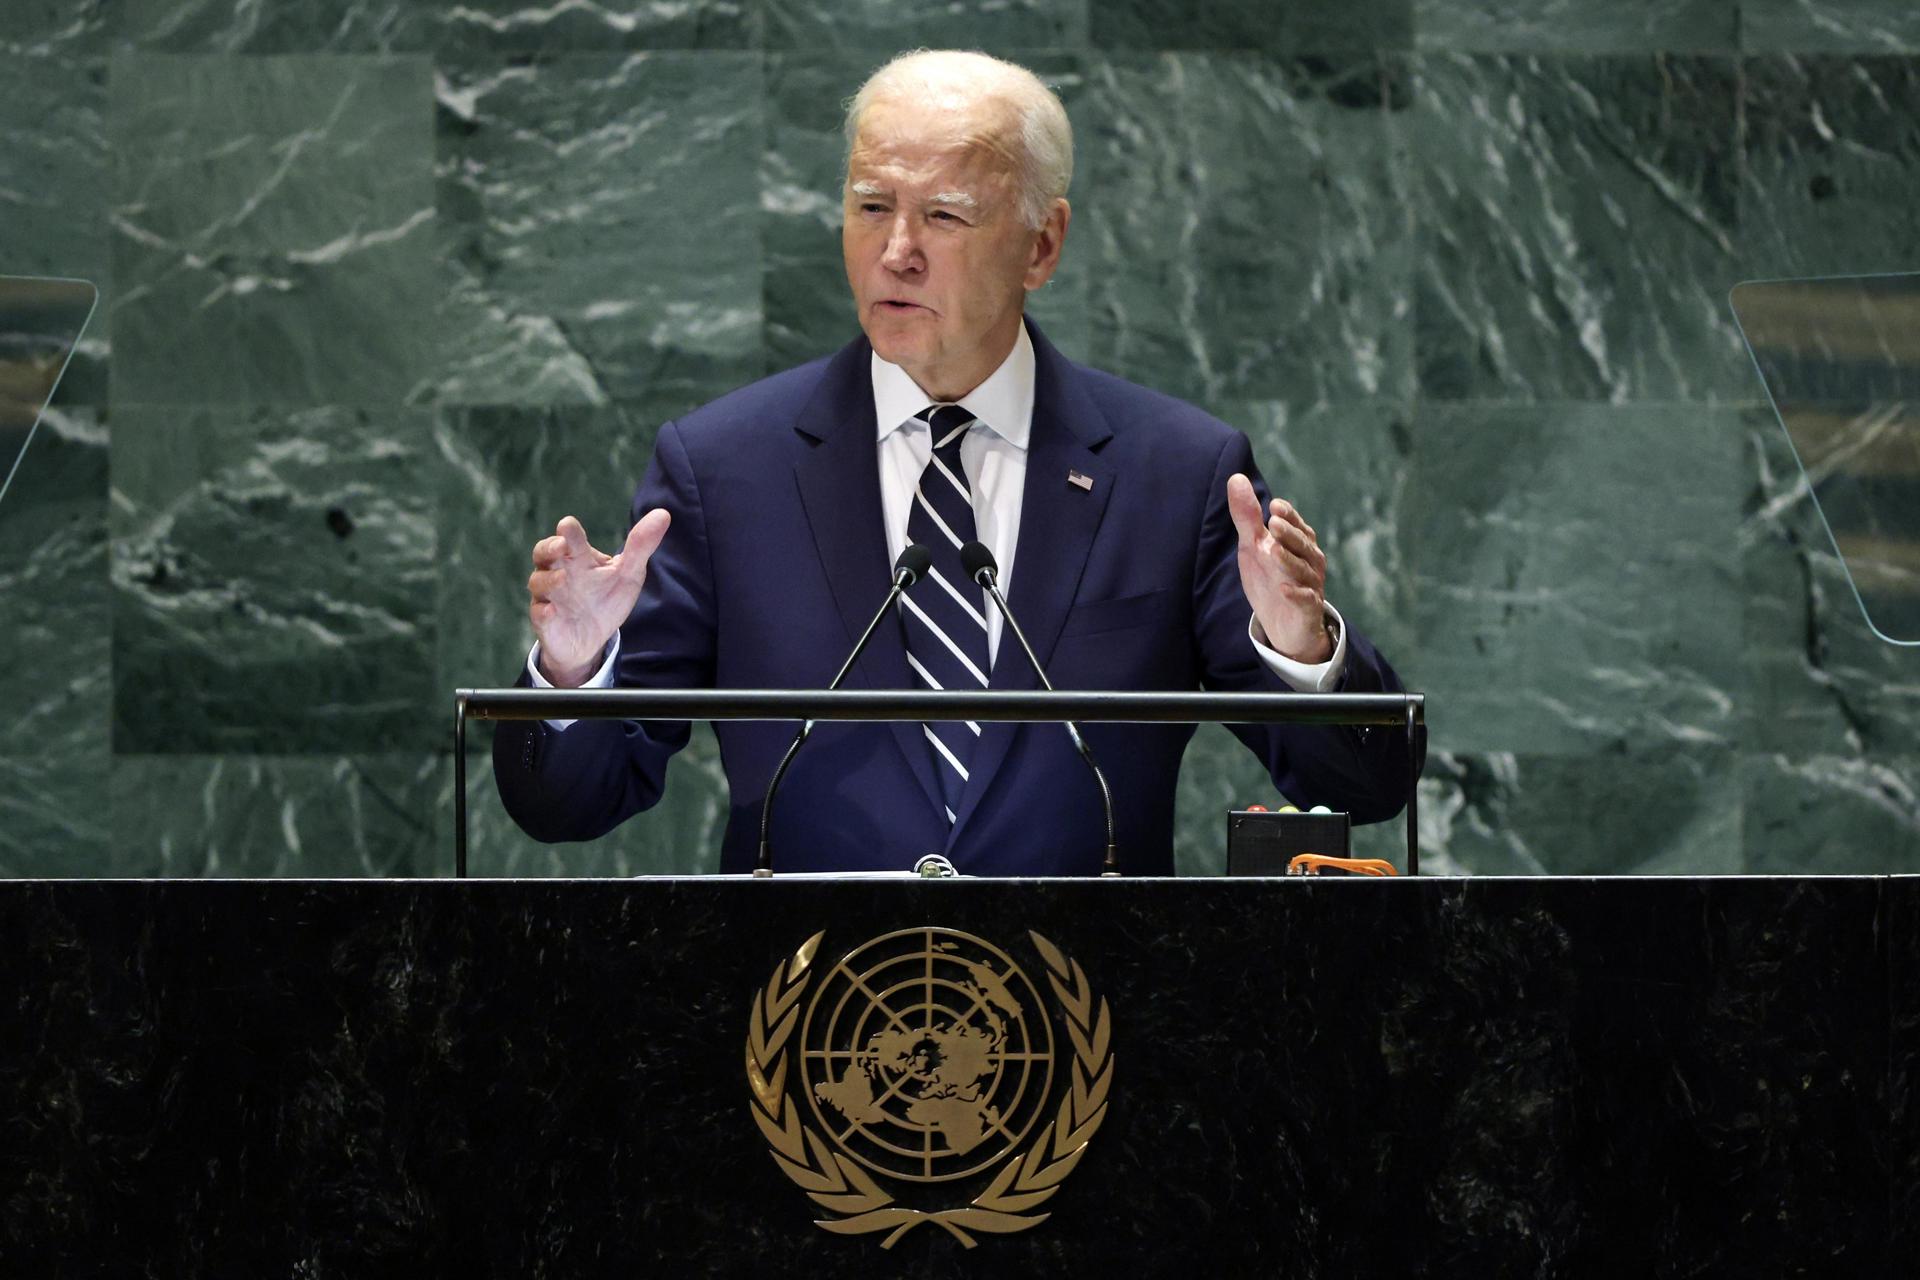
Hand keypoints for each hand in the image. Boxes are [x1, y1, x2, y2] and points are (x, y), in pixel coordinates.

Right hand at [527, 510, 670, 686]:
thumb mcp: (628, 573)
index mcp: (578, 557)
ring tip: (564, 580)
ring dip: (549, 580)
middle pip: (543, 553)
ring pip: (538, 582)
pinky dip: (543, 612)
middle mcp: (558, 572)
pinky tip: (551, 612)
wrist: (591, 638)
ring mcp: (549, 596)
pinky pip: (538, 614)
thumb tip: (664, 513)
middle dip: (548, 548)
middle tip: (560, 546)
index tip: (568, 524)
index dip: (568, 532)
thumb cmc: (606, 598)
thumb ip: (641, 545)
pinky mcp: (544, 620)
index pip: (569, 539)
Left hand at [1227, 473, 1330, 663]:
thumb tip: (1236, 478)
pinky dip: (1295, 595)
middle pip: (1302, 545)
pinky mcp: (1308, 609)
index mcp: (1299, 542)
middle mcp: (1310, 560)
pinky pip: (1305, 600)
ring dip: (1289, 561)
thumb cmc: (1271, 577)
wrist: (1284, 625)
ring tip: (1273, 552)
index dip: (1288, 515)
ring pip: (1303, 570)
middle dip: (1289, 534)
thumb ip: (1247, 516)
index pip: (1295, 525)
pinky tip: (1283, 589)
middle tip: (1274, 523)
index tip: (1274, 506)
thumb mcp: (1254, 546)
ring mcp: (1311, 585)